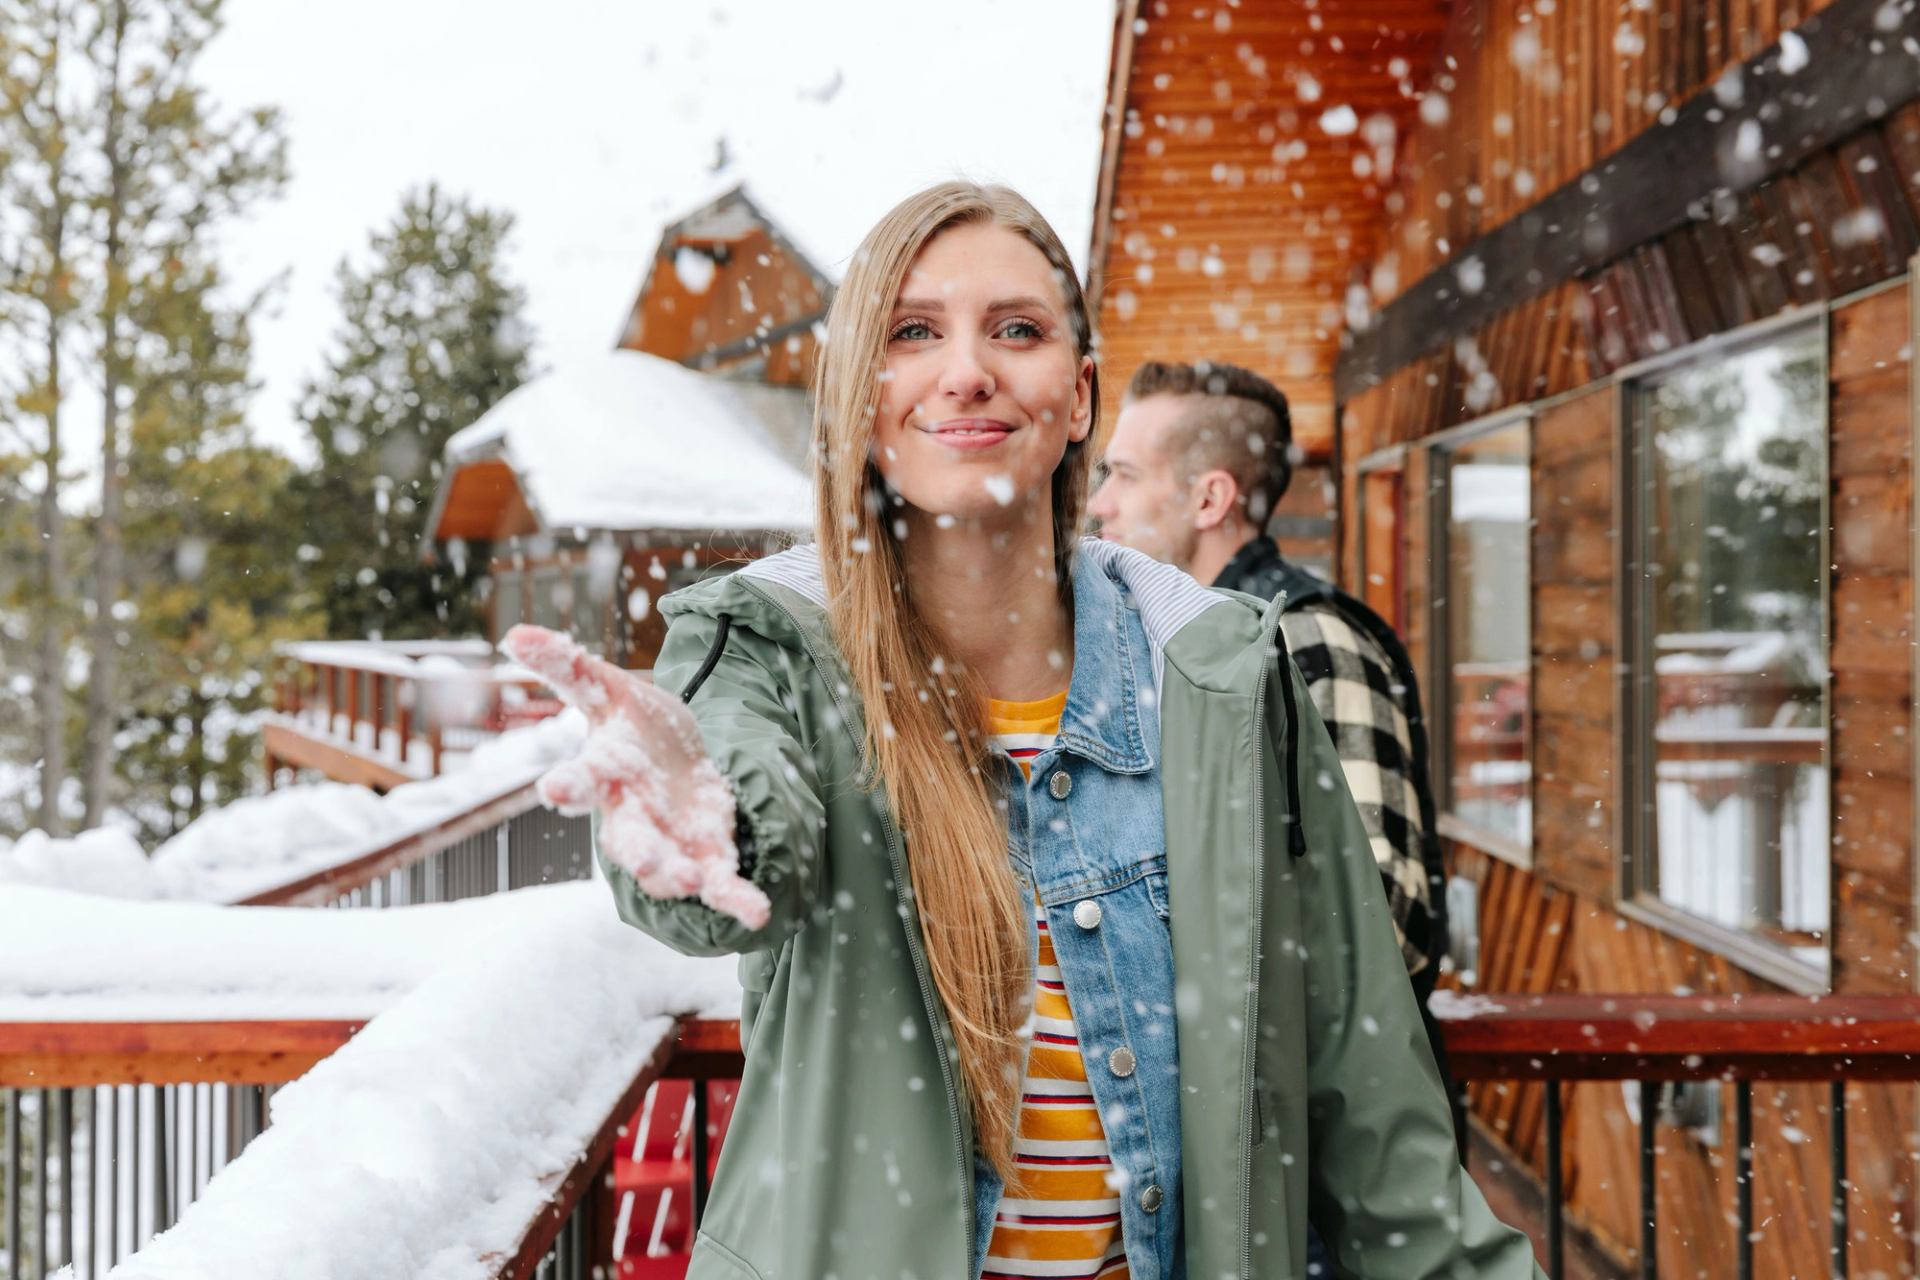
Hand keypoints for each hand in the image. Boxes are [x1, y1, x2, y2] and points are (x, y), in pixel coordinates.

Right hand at [500, 624, 770, 928]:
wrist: (678, 761)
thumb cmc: (635, 727)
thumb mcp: (609, 688)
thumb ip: (567, 667)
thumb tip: (515, 632)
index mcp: (605, 774)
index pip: (581, 782)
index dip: (569, 787)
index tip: (558, 789)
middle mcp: (631, 817)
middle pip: (626, 840)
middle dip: (635, 852)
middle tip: (643, 863)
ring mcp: (669, 843)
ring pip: (666, 868)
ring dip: (675, 877)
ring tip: (687, 881)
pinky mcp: (707, 856)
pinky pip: (720, 884)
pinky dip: (737, 901)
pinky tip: (755, 914)